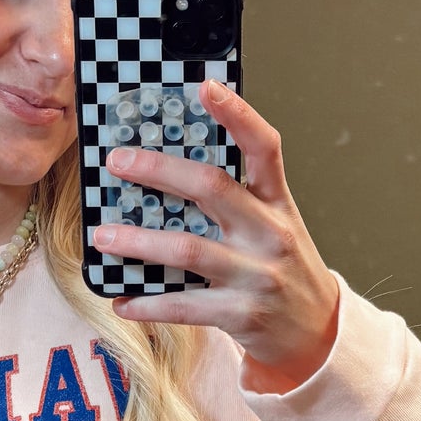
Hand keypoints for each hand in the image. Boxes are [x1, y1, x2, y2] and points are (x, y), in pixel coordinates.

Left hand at [97, 80, 339, 391]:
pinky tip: (122, 299)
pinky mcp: (241, 314)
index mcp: (278, 204)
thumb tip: (168, 172)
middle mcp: (270, 234)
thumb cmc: (284, 271)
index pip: (265, 148)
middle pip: (212, 188)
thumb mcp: (274, 226)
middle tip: (116, 162)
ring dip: (138, 243)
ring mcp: (257, 275)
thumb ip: (237, 200)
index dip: (238, 114)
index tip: (206, 86)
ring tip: (101, 237)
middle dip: (158, 171)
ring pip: (187, 250)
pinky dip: (147, 303)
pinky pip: (183, 306)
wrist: (318, 334)